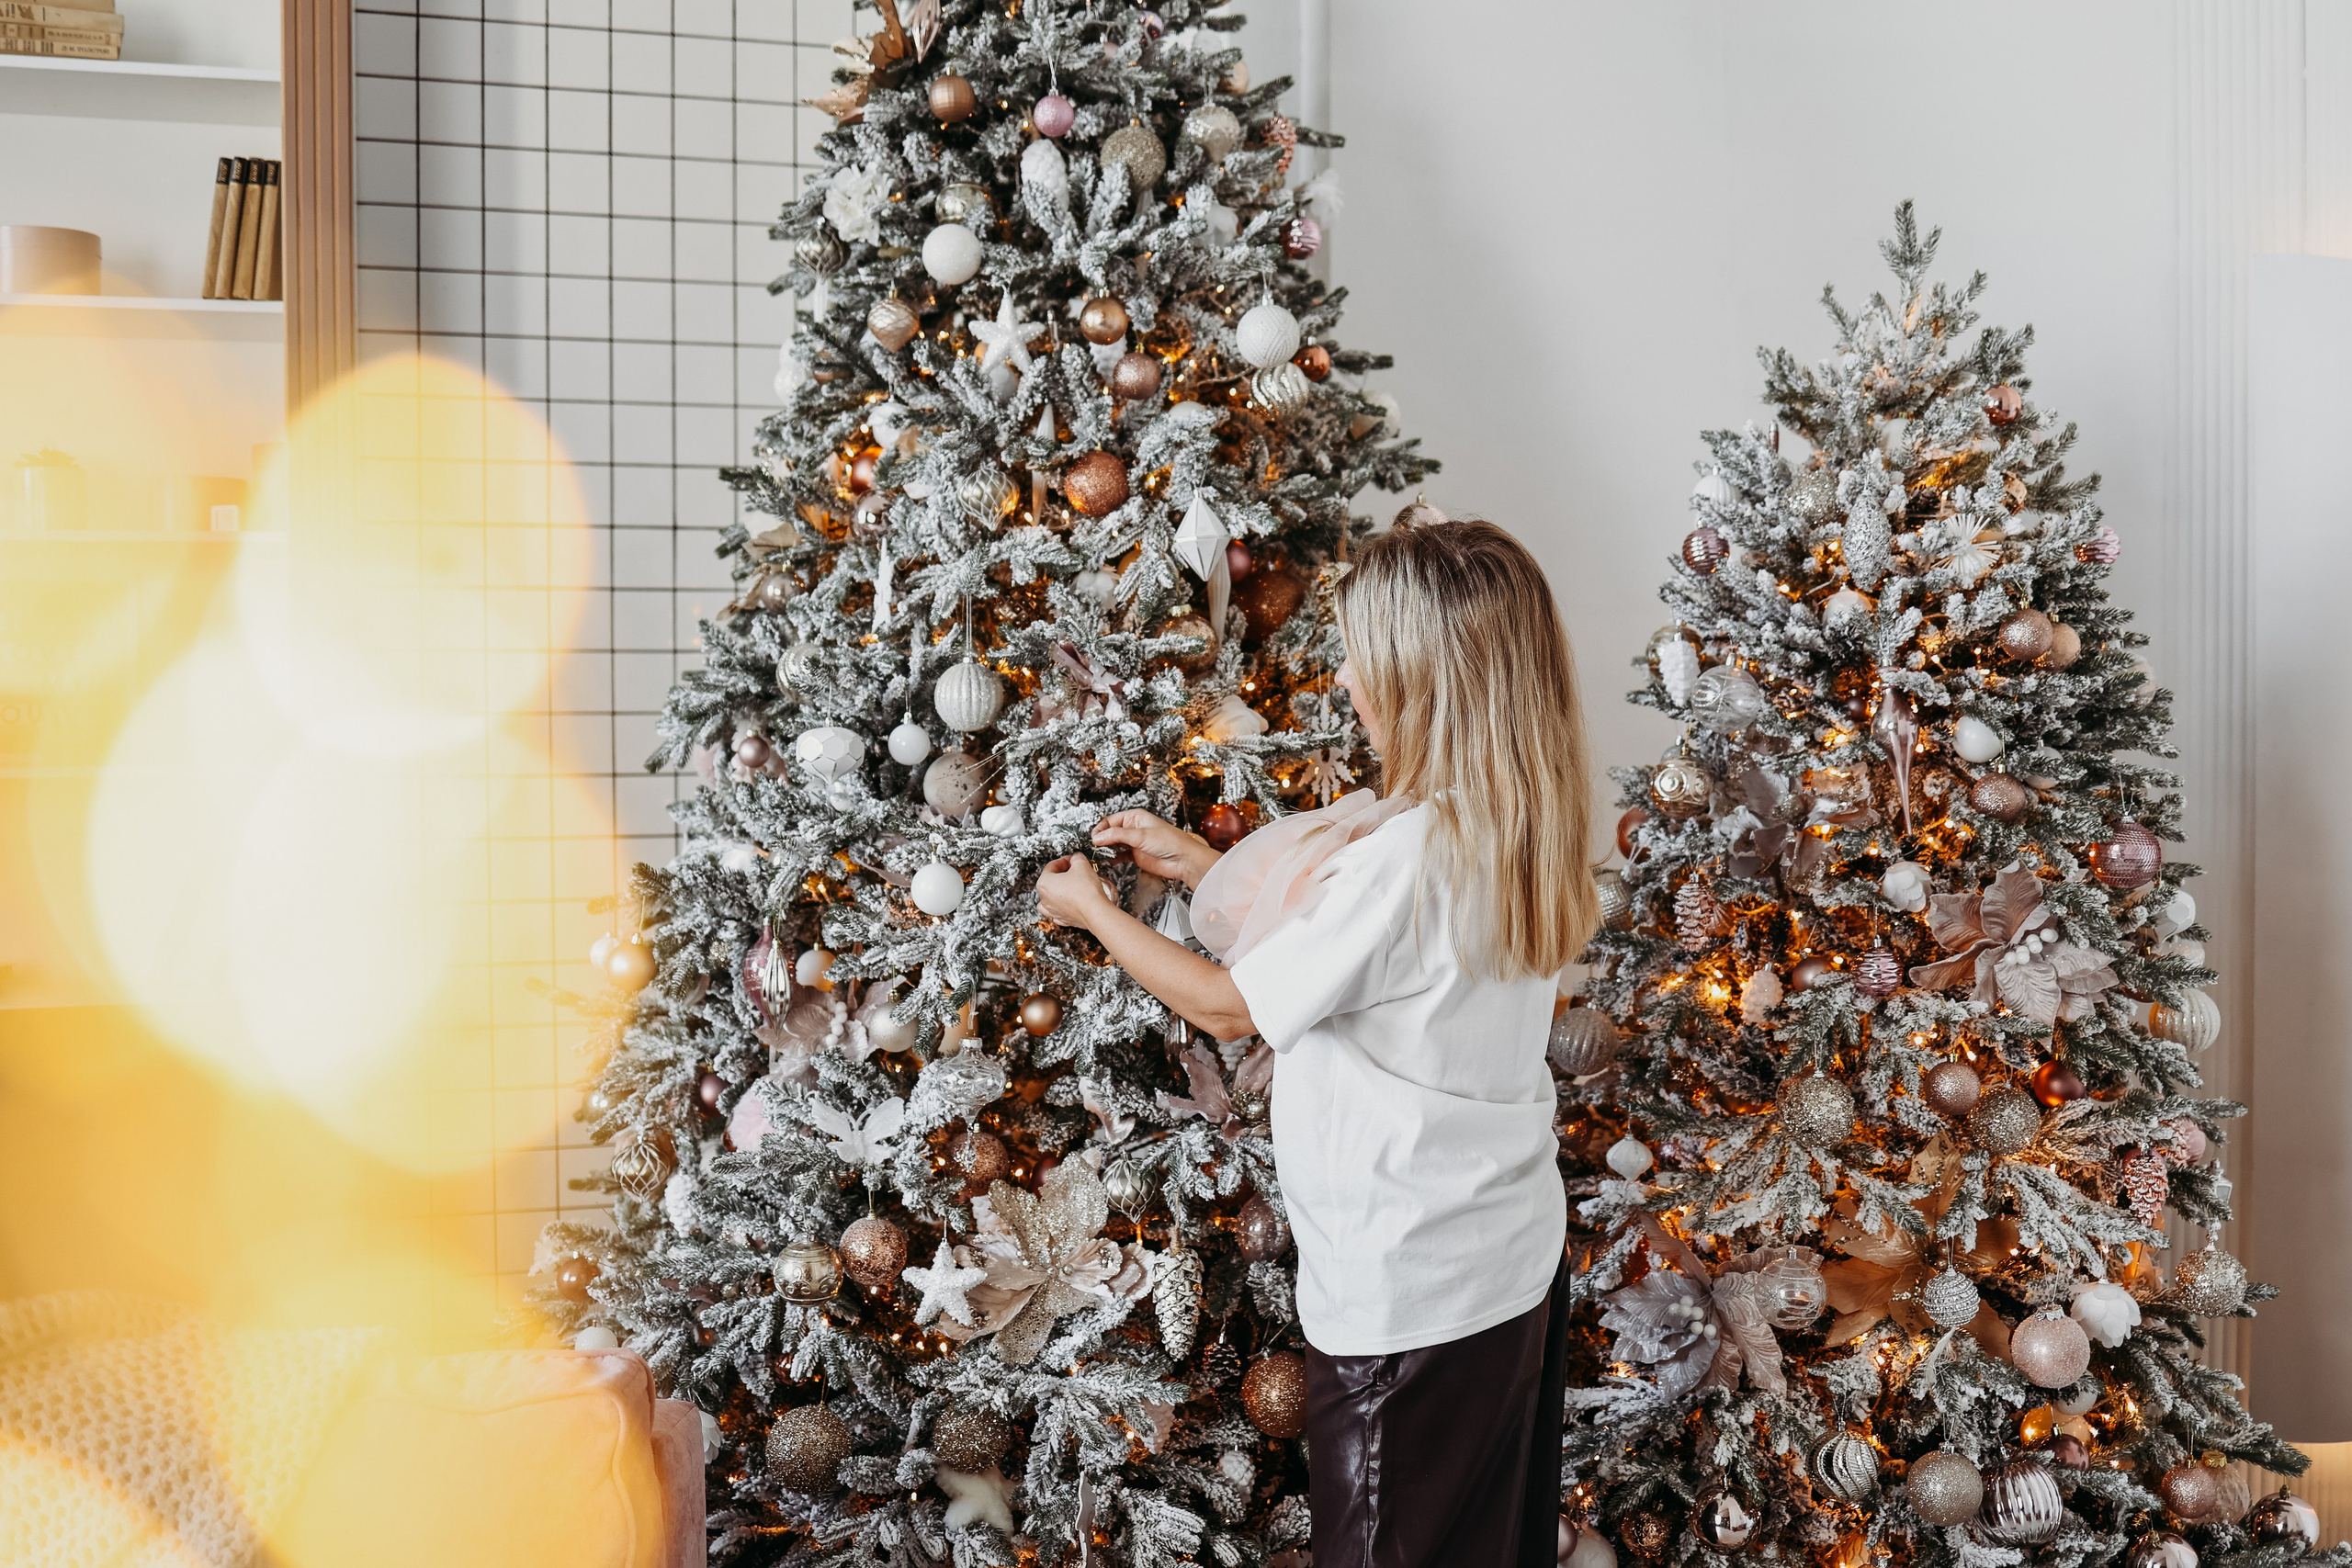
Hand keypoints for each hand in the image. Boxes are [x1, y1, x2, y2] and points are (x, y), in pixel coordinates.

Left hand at [1036, 855, 1115, 930]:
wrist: (1095, 912)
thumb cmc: (1086, 891)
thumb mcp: (1082, 864)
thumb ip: (1076, 858)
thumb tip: (1076, 858)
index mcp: (1044, 883)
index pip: (1051, 866)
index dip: (1064, 860)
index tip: (1072, 859)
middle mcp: (1044, 899)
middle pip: (1051, 881)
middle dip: (1063, 874)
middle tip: (1076, 870)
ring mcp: (1052, 911)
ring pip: (1051, 898)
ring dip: (1060, 891)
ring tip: (1072, 886)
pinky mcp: (1062, 919)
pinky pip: (1059, 910)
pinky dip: (1064, 905)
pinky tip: (1073, 900)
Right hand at [1092, 810, 1219, 887]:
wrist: (1183, 860)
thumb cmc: (1169, 841)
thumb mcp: (1140, 835)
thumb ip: (1117, 836)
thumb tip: (1098, 837)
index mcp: (1135, 817)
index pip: (1110, 821)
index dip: (1100, 829)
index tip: (1093, 839)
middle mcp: (1133, 828)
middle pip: (1110, 832)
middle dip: (1101, 840)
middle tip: (1094, 848)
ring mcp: (1134, 842)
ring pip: (1113, 844)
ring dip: (1106, 849)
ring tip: (1099, 855)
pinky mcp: (1135, 855)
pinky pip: (1119, 855)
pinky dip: (1112, 858)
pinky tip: (1108, 861)